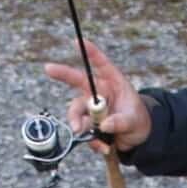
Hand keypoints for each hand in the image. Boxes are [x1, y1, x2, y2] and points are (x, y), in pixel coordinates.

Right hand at [44, 39, 152, 153]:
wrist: (136, 139)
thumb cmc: (138, 121)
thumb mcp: (134, 121)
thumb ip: (120, 122)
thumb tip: (104, 125)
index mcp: (114, 83)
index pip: (102, 64)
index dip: (90, 53)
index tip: (78, 41)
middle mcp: (99, 92)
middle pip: (77, 81)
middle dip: (62, 73)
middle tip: (48, 68)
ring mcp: (91, 107)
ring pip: (76, 111)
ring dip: (78, 123)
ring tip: (89, 135)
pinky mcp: (87, 123)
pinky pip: (82, 130)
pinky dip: (91, 140)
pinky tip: (105, 146)